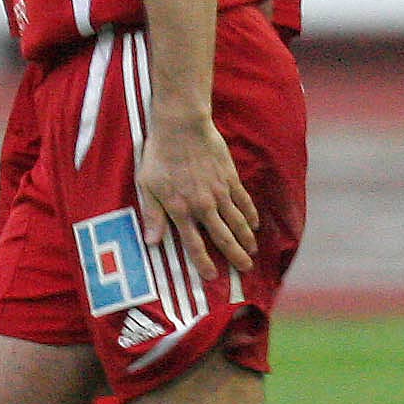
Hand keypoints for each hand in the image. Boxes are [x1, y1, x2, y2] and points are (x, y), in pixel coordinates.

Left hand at [136, 111, 259, 279]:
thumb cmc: (160, 154)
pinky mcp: (230, 178)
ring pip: (237, 223)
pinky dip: (251, 215)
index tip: (212, 277)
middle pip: (223, 238)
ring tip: (252, 252)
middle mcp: (203, 206)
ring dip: (246, 239)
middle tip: (245, 270)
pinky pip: (244, 202)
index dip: (204, 263)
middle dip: (235, 256)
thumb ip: (152, 215)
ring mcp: (220, 192)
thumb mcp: (147, 186)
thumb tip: (151, 243)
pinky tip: (255, 224)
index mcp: (181, 211)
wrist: (182, 126)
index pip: (194, 245)